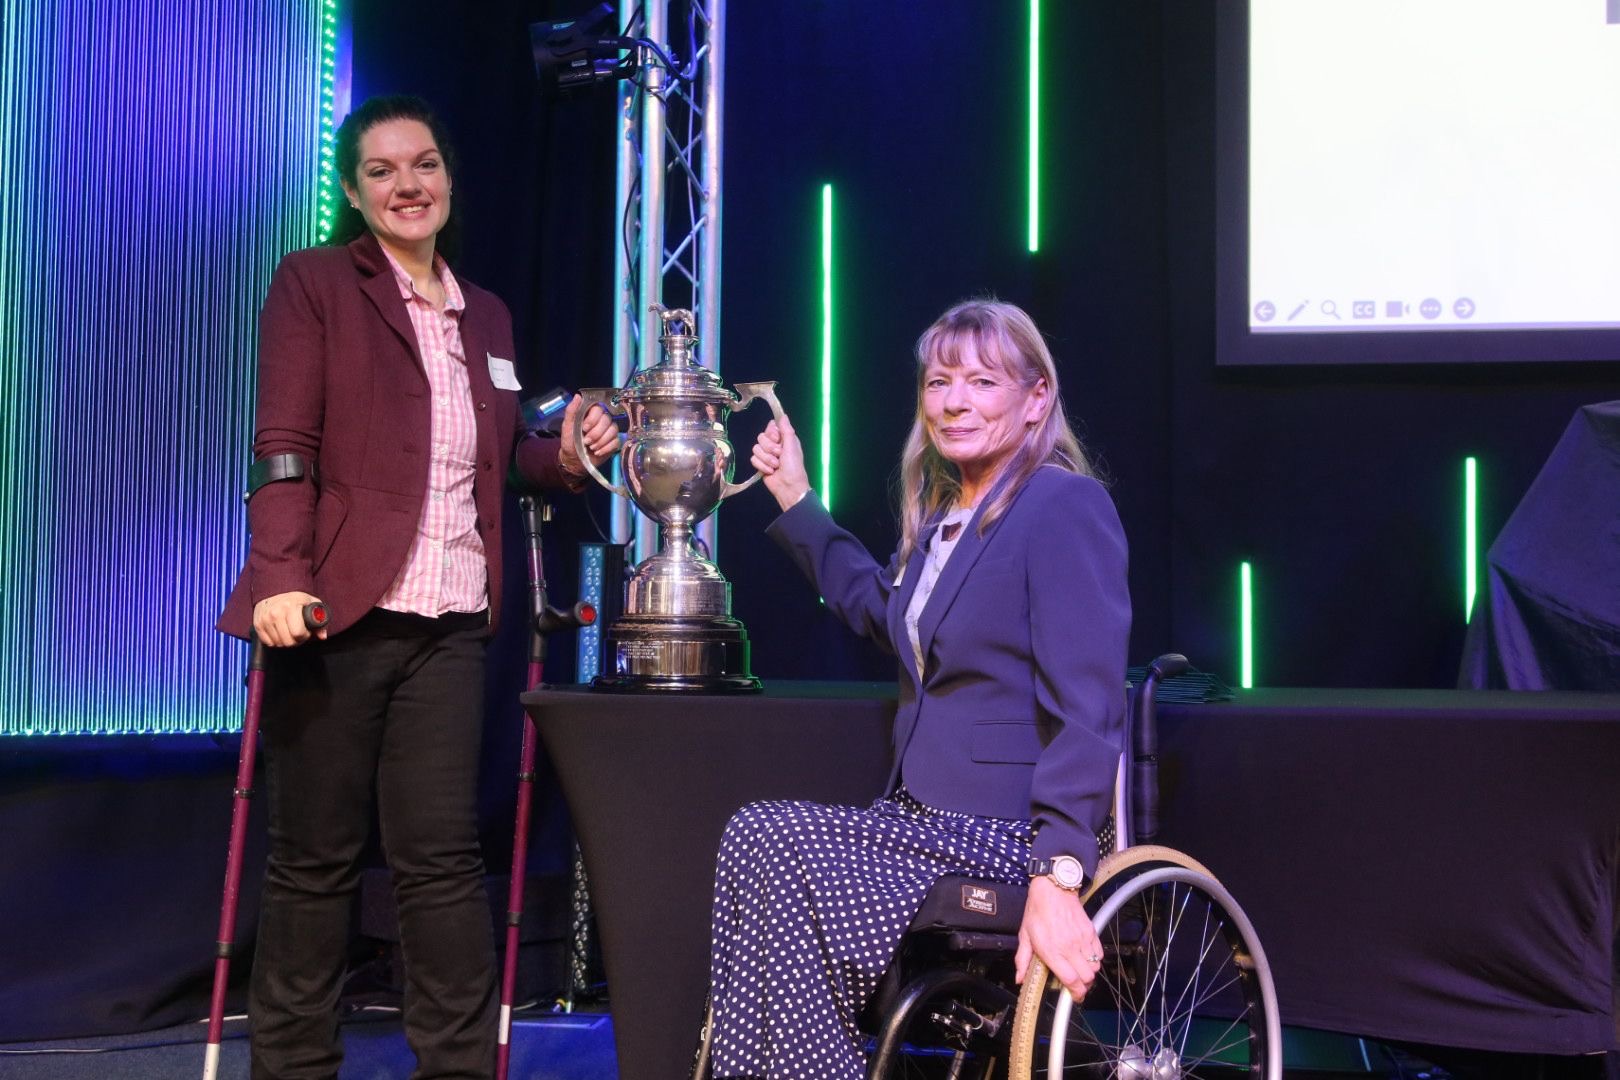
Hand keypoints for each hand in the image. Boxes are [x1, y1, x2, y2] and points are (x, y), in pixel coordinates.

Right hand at [252, 591, 327, 647]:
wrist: (275, 588)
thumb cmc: (296, 597)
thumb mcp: (312, 603)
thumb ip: (320, 619)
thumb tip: (322, 636)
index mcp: (290, 607)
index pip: (298, 633)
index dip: (305, 636)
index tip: (305, 631)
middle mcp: (275, 613)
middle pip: (287, 642)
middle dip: (296, 641)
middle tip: (298, 634)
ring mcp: (265, 619)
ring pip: (278, 644)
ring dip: (285, 641)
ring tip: (289, 632)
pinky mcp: (257, 624)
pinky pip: (267, 642)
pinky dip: (274, 641)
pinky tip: (280, 633)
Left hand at [559, 395, 619, 477]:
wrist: (574, 460)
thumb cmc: (570, 442)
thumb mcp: (567, 426)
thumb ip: (571, 411)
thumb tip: (578, 396)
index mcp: (590, 414)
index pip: (598, 408)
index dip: (593, 418)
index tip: (584, 428)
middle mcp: (602, 420)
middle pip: (607, 420)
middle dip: (596, 433)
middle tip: (586, 441)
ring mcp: (609, 431)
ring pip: (613, 430)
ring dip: (601, 441)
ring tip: (591, 447)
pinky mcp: (614, 442)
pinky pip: (616, 442)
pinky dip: (606, 448)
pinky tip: (597, 452)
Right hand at [750, 414, 810, 511]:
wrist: (788, 486)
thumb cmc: (794, 466)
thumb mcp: (792, 446)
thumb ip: (786, 430)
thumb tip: (783, 415)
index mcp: (783, 438)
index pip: (770, 426)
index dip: (771, 432)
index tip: (777, 439)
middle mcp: (774, 444)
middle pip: (761, 437)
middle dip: (770, 448)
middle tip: (779, 455)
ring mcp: (766, 455)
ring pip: (755, 448)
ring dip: (767, 459)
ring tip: (776, 466)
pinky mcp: (759, 464)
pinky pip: (753, 459)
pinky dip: (762, 466)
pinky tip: (770, 471)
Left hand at [1016, 875, 1103, 1000]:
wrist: (1053, 890)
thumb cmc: (1037, 911)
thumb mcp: (1024, 936)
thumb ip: (1022, 960)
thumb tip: (1019, 978)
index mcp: (1052, 950)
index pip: (1071, 980)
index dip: (1075, 993)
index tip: (1073, 997)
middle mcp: (1069, 947)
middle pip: (1086, 978)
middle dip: (1082, 985)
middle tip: (1075, 984)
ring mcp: (1082, 940)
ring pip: (1095, 967)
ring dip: (1089, 972)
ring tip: (1079, 969)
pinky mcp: (1091, 932)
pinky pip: (1100, 953)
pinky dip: (1095, 959)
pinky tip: (1085, 956)